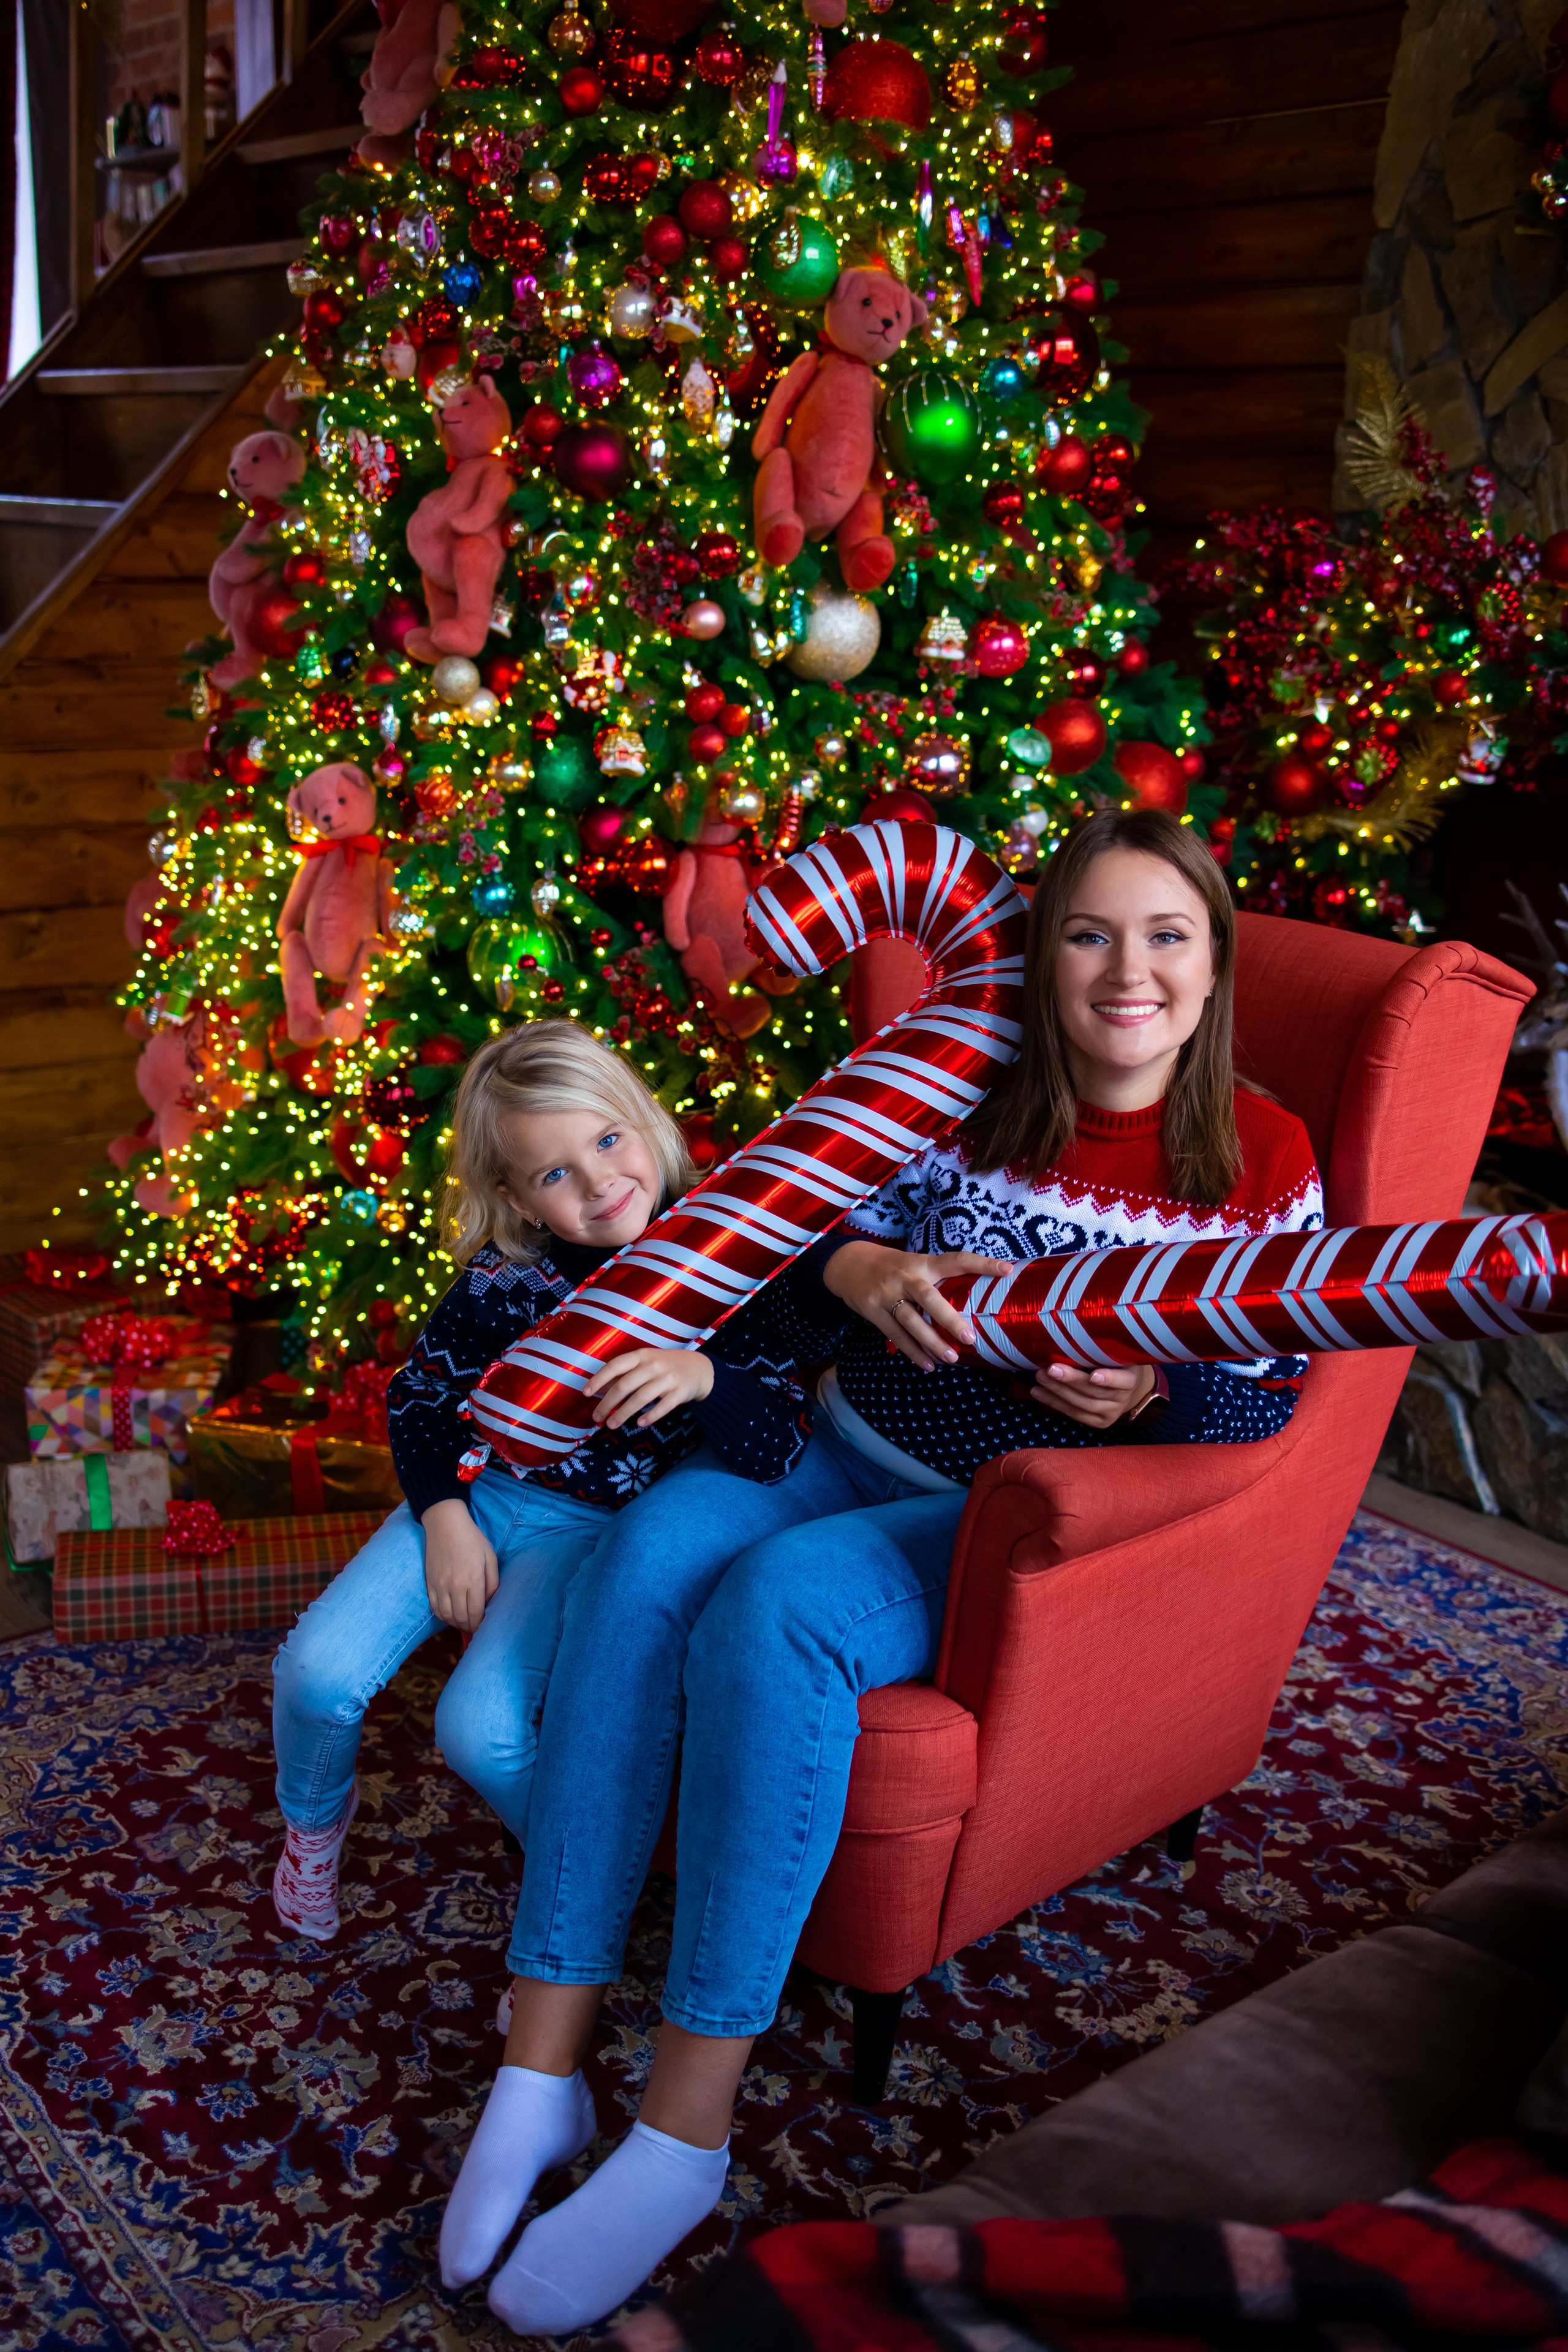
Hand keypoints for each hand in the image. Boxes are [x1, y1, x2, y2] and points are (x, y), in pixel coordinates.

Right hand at [421, 1498, 498, 1632]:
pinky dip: (442, 1616)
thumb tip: (490, 1602)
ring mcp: (440, 1585)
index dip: (480, 1624)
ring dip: (455, 1623)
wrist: (445, 1524)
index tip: (483, 1626)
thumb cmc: (472, 1539)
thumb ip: (493, 1582)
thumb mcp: (490, 1558)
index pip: (476, 1613)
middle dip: (469, 1626)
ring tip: (463, 1622)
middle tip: (474, 1626)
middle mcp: (455, 1586)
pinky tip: (449, 1614)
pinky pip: (434, 1607)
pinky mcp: (429, 1583)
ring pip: (447, 1616)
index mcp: (473, 1580)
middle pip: (461, 1617)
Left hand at [583, 1346, 714, 1430]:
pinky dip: (650, 1416)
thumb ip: (623, 1373)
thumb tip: (597, 1388)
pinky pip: (663, 1407)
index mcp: (641, 1355)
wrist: (699, 1368)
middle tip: (597, 1418)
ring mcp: (668, 1378)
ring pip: (641, 1398)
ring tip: (612, 1425)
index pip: (615, 1366)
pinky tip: (639, 1424)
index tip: (586, 1393)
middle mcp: (653, 1365)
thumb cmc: (665, 1366)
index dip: (599, 1379)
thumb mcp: (644, 1363)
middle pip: (625, 1385)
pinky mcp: (680, 1392)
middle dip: (608, 1403)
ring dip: (623, 1413)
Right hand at [823, 1240, 1015, 1371]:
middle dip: (949, 1319)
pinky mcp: (873, 1312)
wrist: (848, 1264)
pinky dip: (913, 1352)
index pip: (956, 1260)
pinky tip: (928, 1365)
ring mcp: (887, 1295)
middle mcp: (905, 1277)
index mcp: (922, 1263)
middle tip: (969, 1338)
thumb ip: (939, 1278)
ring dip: (931, 1342)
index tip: (1007, 1270)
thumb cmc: (893, 1267)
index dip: (982, 1263)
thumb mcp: (916, 1263)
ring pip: (911, 1322)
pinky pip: (896, 1336)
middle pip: (929, 1298)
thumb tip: (975, 1299)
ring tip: (952, 1359)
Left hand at [1031, 1360, 1156, 1428]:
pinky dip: (1053, 1402)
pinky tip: (1038, 1392)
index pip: (1123, 1380)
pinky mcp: (1098, 1422)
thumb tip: (1070, 1336)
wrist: (1124, 1387)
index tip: (1094, 1376)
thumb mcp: (1115, 1353)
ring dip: (1057, 1391)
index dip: (1109, 1379)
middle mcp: (1123, 1398)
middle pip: (1095, 1392)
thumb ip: (1099, 1350)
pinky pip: (1074, 1414)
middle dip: (1071, 1381)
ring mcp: (1111, 1413)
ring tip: (1040, 1378)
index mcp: (1131, 1377)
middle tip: (1051, 1369)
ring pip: (1082, 1404)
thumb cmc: (1114, 1362)